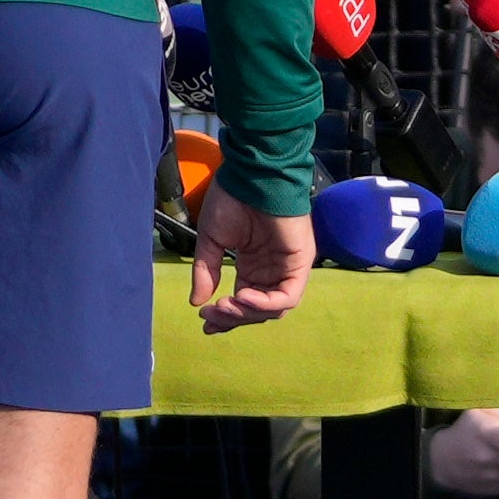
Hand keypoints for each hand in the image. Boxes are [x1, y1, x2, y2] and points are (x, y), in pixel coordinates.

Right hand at [193, 197, 311, 329]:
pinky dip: (266, 304)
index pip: (243, 302)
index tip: (205, 323)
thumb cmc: (234, 199)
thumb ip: (207, 271)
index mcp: (253, 265)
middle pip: (258, 311)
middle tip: (210, 315)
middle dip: (233, 318)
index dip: (226, 317)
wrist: (253, 175)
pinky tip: (242, 296)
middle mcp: (272, 270)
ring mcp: (288, 268)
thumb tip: (197, 301)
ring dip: (247, 313)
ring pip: (273, 309)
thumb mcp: (212, 239)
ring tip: (224, 305)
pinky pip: (288, 296)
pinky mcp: (301, 263)